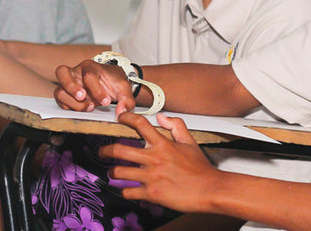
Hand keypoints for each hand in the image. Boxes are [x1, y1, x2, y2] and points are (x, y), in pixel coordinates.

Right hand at [54, 59, 133, 114]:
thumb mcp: (124, 88)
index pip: (89, 76)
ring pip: (59, 90)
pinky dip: (69, 107)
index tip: (106, 102)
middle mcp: (76, 72)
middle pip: (62, 72)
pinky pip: (60, 101)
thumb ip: (126, 99)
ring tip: (88, 108)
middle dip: (71, 87)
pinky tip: (81, 109)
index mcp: (90, 66)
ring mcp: (68, 83)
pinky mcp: (65, 94)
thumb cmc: (113, 82)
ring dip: (72, 102)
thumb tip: (121, 112)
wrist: (110, 82)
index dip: (97, 90)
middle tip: (83, 97)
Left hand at [99, 112, 219, 212]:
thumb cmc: (200, 168)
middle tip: (102, 152)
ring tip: (113, 172)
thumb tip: (162, 117)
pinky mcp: (151, 193)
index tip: (120, 118)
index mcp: (163, 144)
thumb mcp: (190, 142)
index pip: (140, 124)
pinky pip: (128, 191)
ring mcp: (151, 177)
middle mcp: (154, 158)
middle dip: (105, 150)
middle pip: (119, 149)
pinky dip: (125, 191)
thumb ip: (176, 126)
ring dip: (113, 172)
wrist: (208, 189)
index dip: (126, 118)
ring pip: (119, 172)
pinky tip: (127, 189)